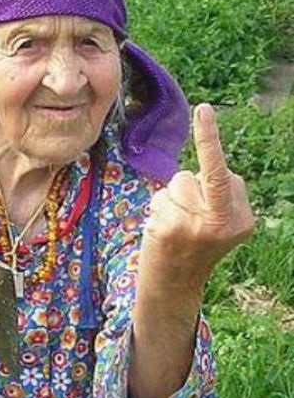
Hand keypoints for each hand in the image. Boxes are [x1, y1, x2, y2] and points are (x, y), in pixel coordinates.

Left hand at [137, 103, 255, 313]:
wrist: (174, 288)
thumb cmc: (192, 249)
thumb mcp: (217, 225)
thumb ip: (215, 197)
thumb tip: (199, 174)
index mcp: (241, 218)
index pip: (223, 171)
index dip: (209, 139)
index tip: (203, 109)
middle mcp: (224, 221)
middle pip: (194, 176)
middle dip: (185, 190)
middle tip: (186, 225)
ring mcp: (197, 224)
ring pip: (175, 184)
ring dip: (169, 200)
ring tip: (174, 229)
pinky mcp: (171, 228)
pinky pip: (160, 198)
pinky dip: (157, 210)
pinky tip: (162, 235)